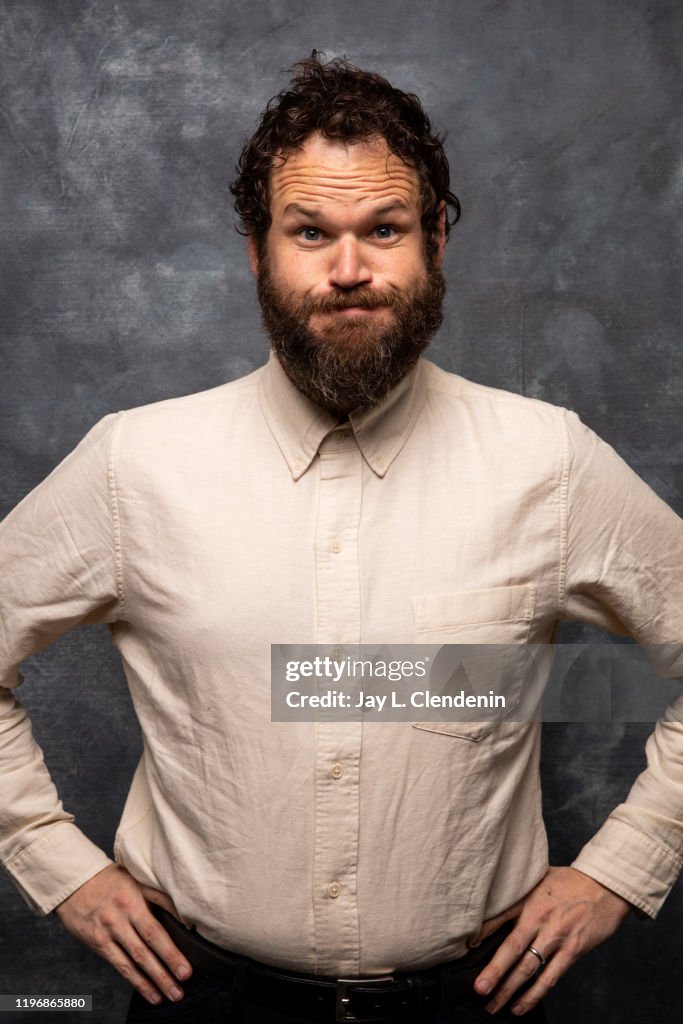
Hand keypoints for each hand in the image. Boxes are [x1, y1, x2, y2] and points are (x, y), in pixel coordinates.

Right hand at [55, 864, 192, 1005]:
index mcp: (131, 902)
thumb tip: (183, 917)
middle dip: (163, 974)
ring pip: (130, 964)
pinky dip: (134, 980)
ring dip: (150, 983)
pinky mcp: (97, 944)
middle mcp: (118, 921)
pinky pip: (118, 965)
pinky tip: (147, 991)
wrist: (75, 881)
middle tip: (179, 990)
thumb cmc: (111, 879)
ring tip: (166, 996)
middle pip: (143, 952)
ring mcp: (106, 935)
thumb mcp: (137, 880)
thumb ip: (159, 897)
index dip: (170, 954)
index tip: (185, 970)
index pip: (154, 932)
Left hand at [472, 866, 630, 1016]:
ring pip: (528, 968)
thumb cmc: (570, 881)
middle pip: (511, 949)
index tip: (466, 949)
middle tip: (478, 990)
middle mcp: (539, 918)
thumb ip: (520, 891)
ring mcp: (556, 937)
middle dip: (493, 972)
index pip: (500, 917)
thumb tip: (495, 898)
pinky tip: (520, 1006)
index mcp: (529, 899)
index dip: (482, 934)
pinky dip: (534, 994)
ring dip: (509, 990)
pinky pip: (550, 978)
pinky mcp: (572, 951)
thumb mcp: (540, 877)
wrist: (605, 886)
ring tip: (493, 1004)